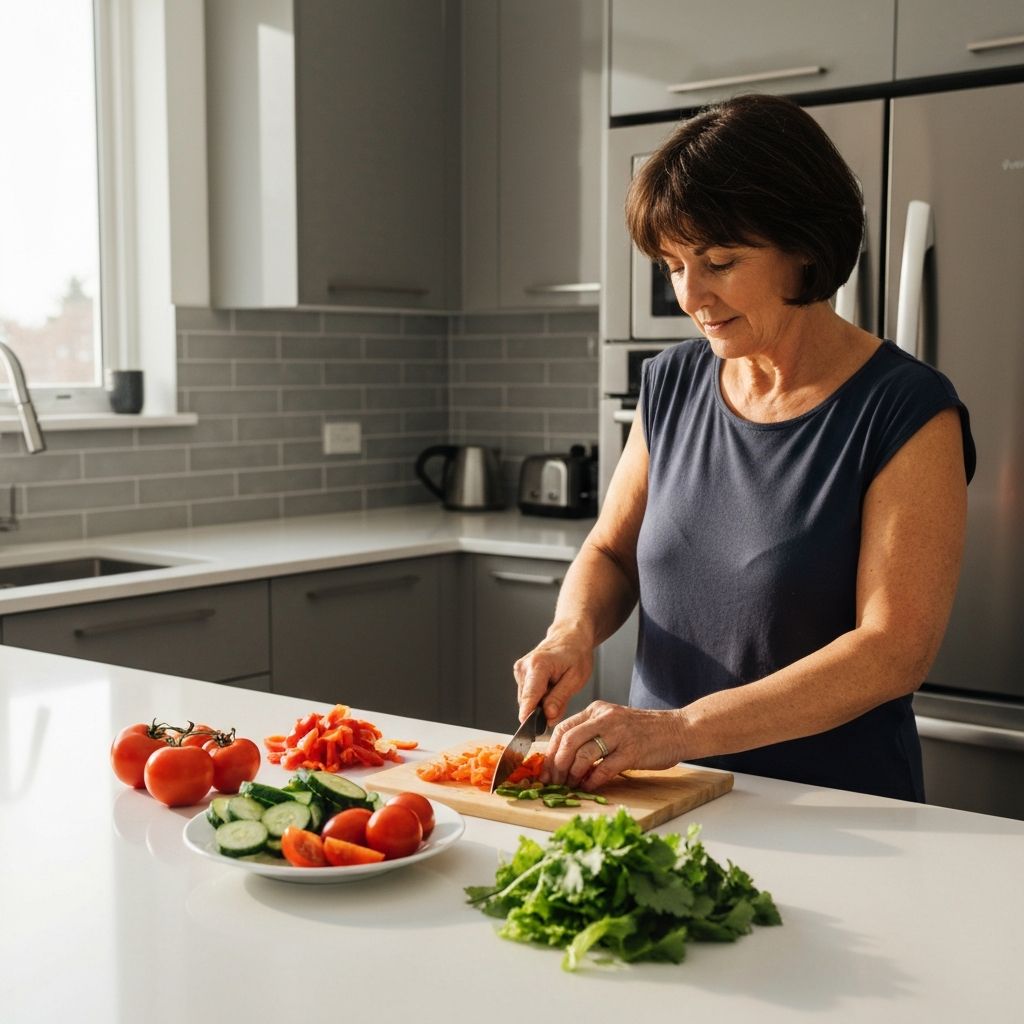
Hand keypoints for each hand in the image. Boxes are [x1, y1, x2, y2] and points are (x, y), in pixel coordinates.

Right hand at [513, 630, 593, 726]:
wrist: (570, 637)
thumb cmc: (576, 654)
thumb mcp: (576, 678)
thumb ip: (560, 698)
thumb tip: (548, 717)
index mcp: (538, 665)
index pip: (529, 696)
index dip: (528, 715)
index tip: (526, 730)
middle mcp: (524, 667)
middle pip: (527, 701)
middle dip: (541, 711)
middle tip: (560, 703)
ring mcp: (520, 670)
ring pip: (526, 700)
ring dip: (540, 703)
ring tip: (557, 689)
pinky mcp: (520, 674)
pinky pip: (527, 694)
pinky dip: (538, 697)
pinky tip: (550, 687)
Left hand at [541, 701, 685, 790]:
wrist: (678, 729)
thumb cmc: (644, 730)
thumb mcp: (613, 722)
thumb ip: (590, 734)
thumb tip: (563, 759)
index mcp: (596, 710)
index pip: (562, 728)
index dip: (550, 751)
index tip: (545, 769)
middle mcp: (605, 718)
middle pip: (568, 741)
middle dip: (557, 765)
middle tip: (553, 781)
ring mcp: (619, 734)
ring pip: (583, 754)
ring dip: (573, 774)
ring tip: (570, 785)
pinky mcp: (632, 751)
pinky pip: (604, 768)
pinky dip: (592, 780)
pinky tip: (589, 787)